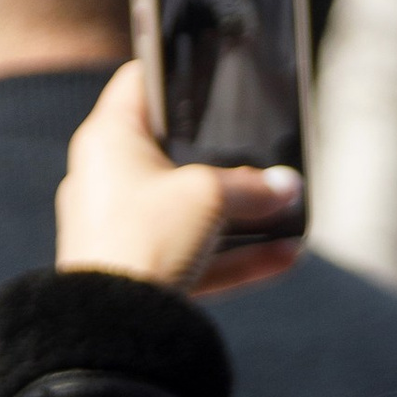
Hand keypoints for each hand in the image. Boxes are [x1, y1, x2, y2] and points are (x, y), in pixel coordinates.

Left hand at [56, 62, 302, 298]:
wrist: (116, 325)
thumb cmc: (146, 237)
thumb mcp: (210, 196)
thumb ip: (255, 186)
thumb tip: (289, 187)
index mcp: (108, 140)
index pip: (139, 83)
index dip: (175, 72)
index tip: (212, 71)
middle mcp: (108, 179)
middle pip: (172, 153)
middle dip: (224, 157)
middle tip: (264, 149)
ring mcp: (121, 227)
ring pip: (190, 211)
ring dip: (240, 213)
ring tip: (286, 210)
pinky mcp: (138, 270)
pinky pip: (195, 254)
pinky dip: (236, 256)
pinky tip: (285, 256)